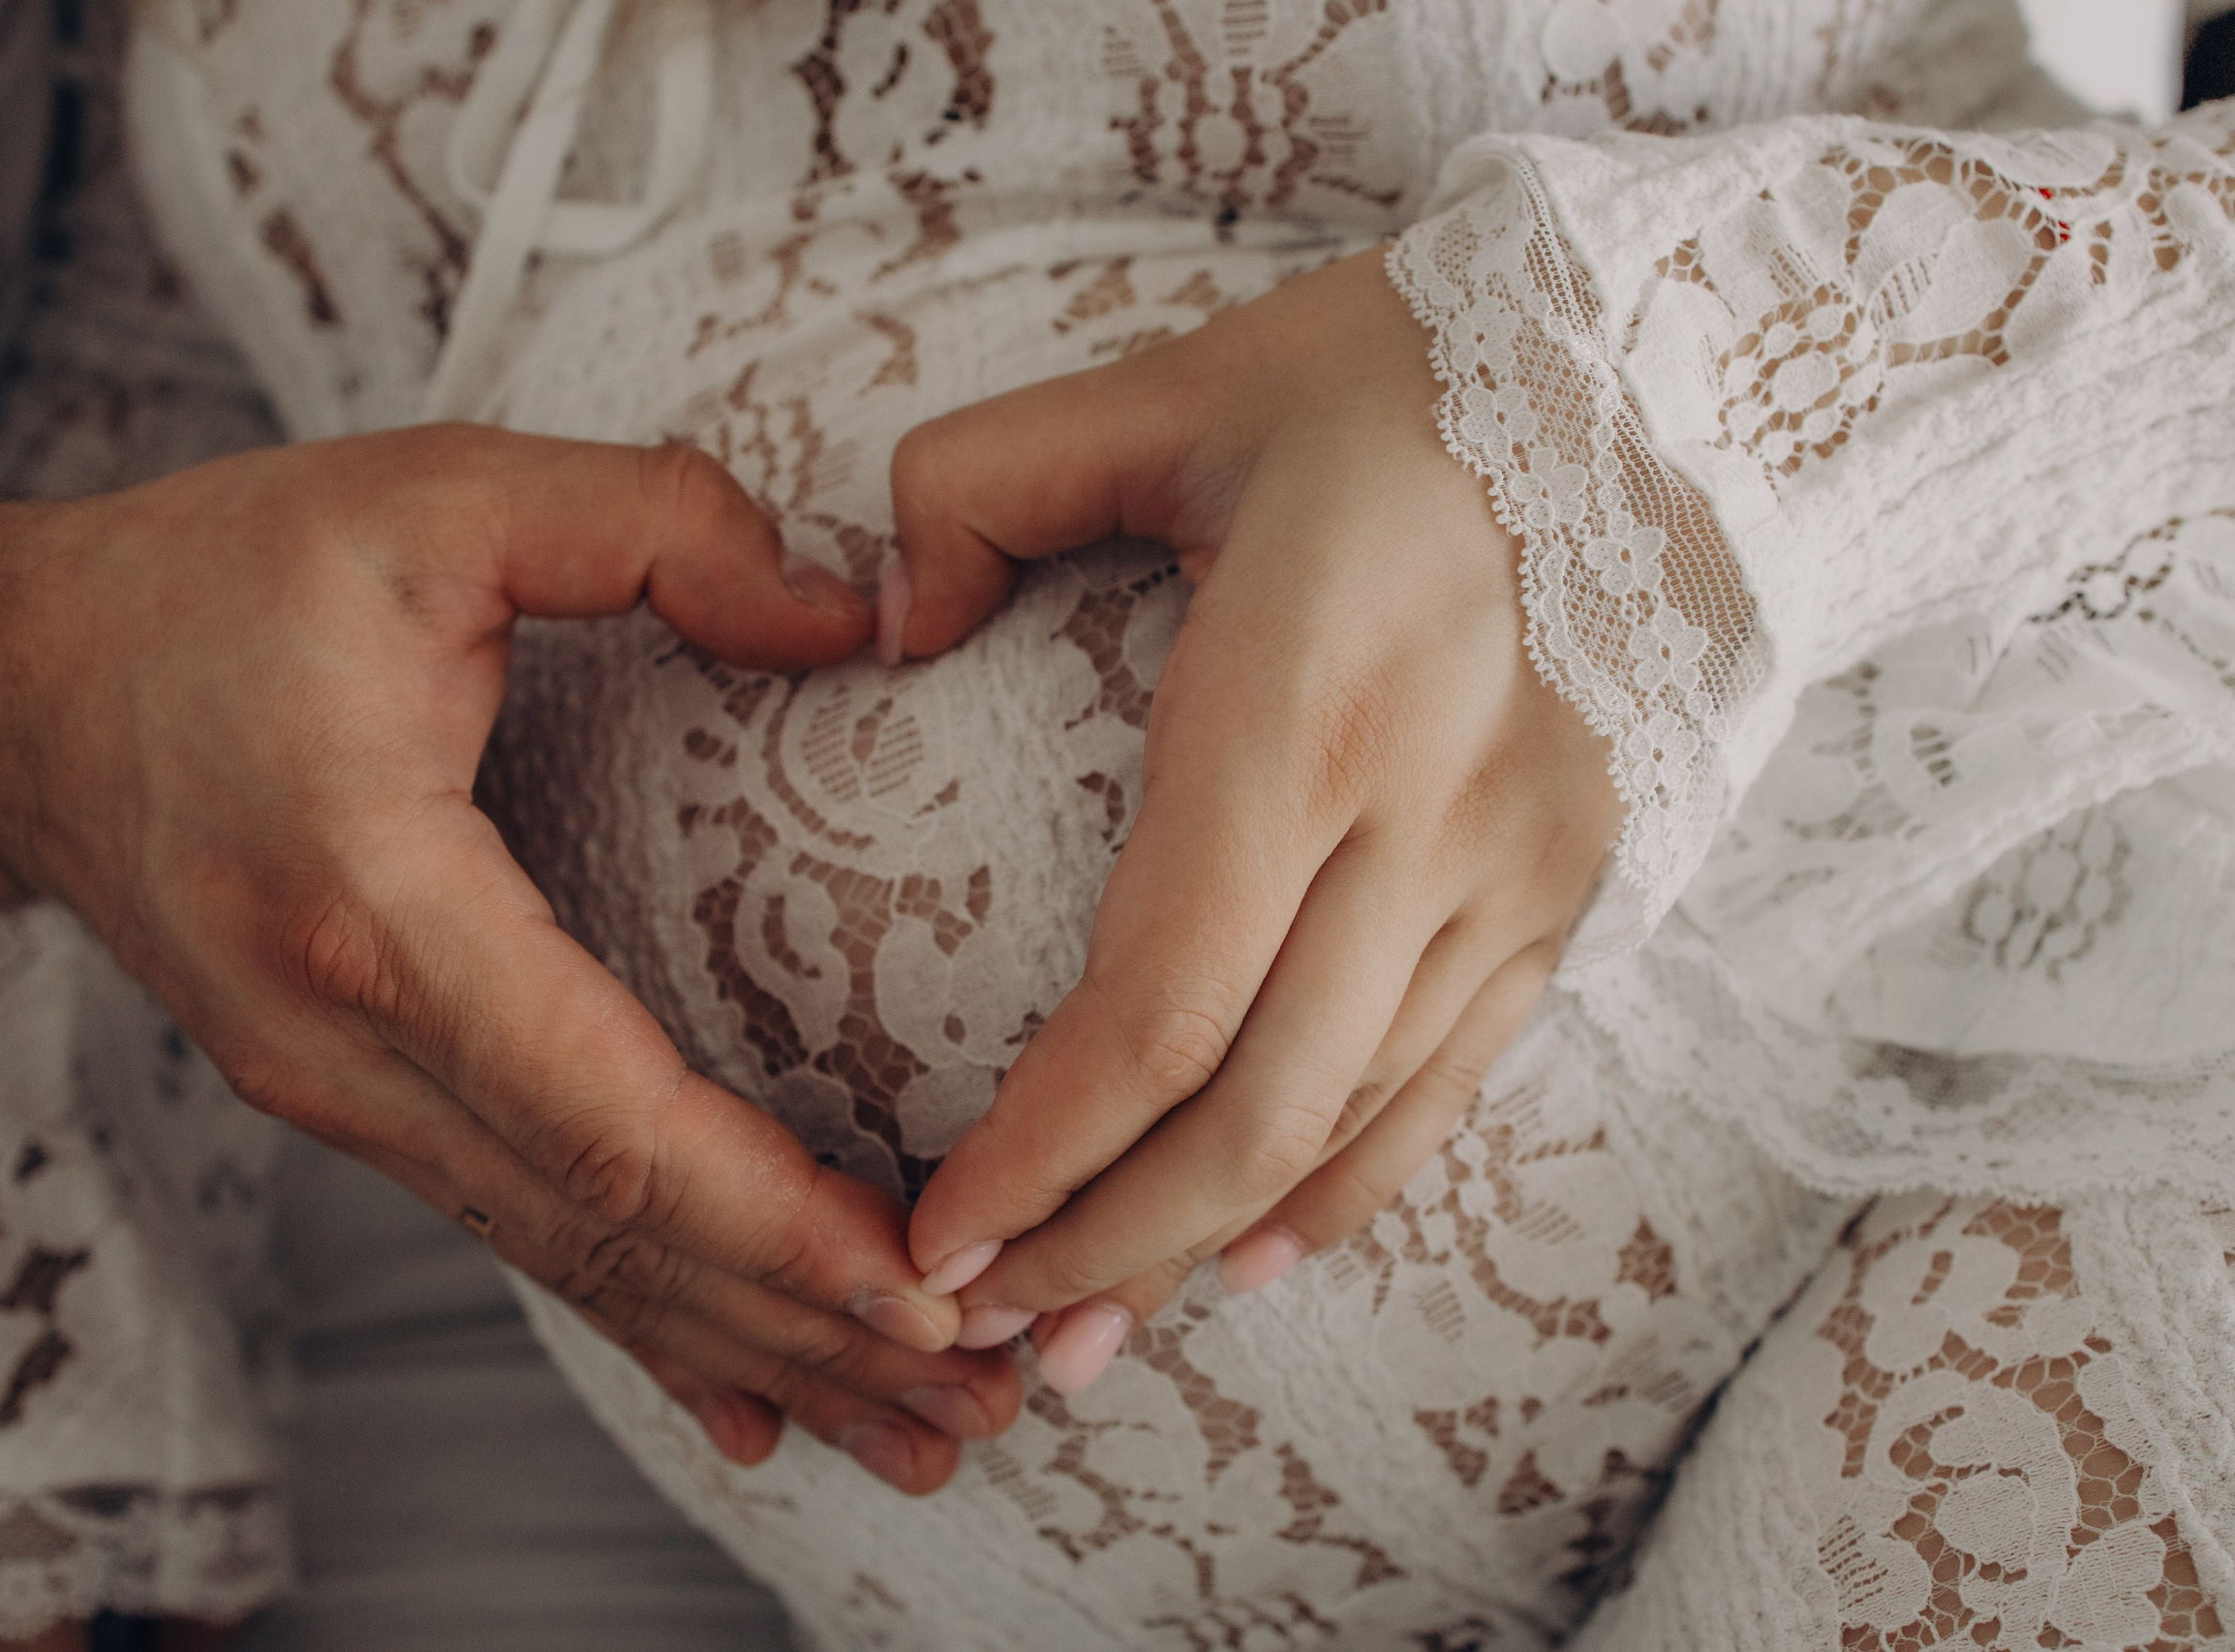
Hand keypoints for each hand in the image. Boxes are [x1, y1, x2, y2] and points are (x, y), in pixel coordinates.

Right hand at [0, 428, 1014, 1489]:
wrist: (14, 696)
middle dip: (803, 1323)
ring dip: (752, 1352)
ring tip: (917, 1429)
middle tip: (979, 1389)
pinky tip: (753, 1410)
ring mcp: (342, 1096)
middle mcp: (348, 1044)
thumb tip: (851, 616)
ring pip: (572, 1264)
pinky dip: (650, 1328)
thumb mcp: (433, 494)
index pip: (596, 1112)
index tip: (915, 1281)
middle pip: (604, 1232)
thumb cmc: (212, 585)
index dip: (764, 1214)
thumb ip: (651, 526)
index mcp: (371, 904)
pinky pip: (523, 1237)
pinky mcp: (357, 1104)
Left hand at [888, 248, 1622, 1390]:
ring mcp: (1519, 867)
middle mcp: (1427, 818)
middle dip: (1104, 1246)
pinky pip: (1456, 1081)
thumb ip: (981, 486)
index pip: (1156, 1004)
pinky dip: (1352, 1187)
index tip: (936, 1235)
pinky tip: (1260, 1258)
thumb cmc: (1394, 377)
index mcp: (1305, 709)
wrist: (1666, 371)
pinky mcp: (1571, 883)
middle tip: (983, 1333)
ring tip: (1090, 1336)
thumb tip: (881, 624)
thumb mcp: (1168, 383)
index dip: (1040, 1153)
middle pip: (1251, 1110)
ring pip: (1354, 1124)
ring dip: (1210, 1250)